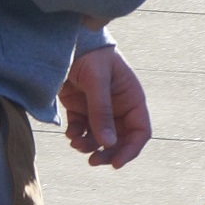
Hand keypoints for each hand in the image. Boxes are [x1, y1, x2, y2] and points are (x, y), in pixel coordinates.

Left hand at [59, 44, 151, 167]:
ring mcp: (99, 109)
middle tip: (93, 161)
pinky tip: (70, 134)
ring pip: (100, 139)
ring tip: (75, 143)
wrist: (65, 41)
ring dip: (89, 146)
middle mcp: (118, 106)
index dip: (131, 150)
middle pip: (120, 140)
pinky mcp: (80, 109)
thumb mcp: (96, 80)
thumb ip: (101, 111)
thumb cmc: (89, 53)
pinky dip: (77, 136)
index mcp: (131, 98)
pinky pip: (82, 131)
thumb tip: (108, 144)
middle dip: (107, 153)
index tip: (116, 163)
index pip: (140, 131)